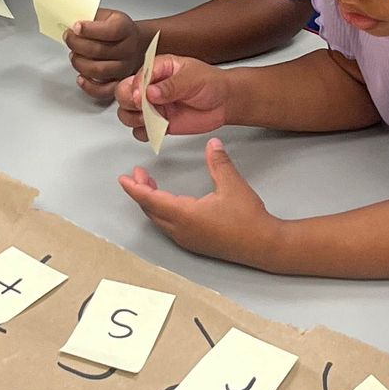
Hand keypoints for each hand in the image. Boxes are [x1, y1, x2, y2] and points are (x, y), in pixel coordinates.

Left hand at [66, 8, 150, 100]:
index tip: (75, 27)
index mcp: (125, 28)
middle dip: (76, 44)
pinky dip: (89, 86)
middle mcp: (128, 49)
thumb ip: (91, 18)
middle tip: (68, 38)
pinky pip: (104, 91)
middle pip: (99, 51)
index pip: (109, 31)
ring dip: (79, 63)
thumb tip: (69, 23)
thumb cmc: (118, 29)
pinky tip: (81, 77)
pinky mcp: (119, 82)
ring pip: (99, 71)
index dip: (89, 30)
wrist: (137, 43)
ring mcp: (124, 67)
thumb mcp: (107, 15)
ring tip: (74, 55)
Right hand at [114, 54, 230, 136]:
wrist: (224, 102)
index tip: (140, 97)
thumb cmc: (211, 83)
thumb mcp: (193, 78)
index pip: (136, 77)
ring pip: (127, 113)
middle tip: (143, 108)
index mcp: (157, 69)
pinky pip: (140, 131)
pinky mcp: (158, 123)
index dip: (135, 88)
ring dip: (134, 119)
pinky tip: (157, 128)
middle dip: (129, 103)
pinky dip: (144, 133)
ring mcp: (153, 106)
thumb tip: (150, 92)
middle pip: (123, 94)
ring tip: (151, 119)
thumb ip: (171, 85)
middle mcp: (150, 87)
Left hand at [117, 137, 280, 266]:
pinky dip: (162, 211)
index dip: (135, 188)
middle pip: (151, 210)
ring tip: (150, 184)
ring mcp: (187, 239)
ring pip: (159, 219)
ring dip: (152, 202)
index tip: (123, 179)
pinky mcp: (195, 243)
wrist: (264, 246)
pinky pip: (169, 226)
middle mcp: (181, 230)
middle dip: (141, 191)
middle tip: (138, 174)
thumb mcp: (232, 185)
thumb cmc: (248, 219)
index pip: (150, 200)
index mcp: (185, 215)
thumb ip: (219, 162)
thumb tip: (212, 143)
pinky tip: (169, 202)